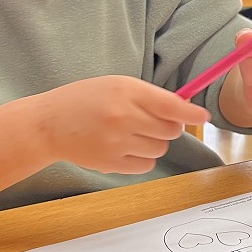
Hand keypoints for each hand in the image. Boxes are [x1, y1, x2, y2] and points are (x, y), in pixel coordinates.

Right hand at [37, 75, 207, 173]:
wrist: (49, 124)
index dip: (191, 112)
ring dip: (154, 143)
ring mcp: (116, 142)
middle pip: (170, 130)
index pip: (170, 105)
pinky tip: (124, 148)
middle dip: (168, 127)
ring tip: (132, 134)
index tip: (203, 117)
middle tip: (151, 122)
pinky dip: (142, 159)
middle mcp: (123, 117)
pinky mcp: (111, 164)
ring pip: (160, 149)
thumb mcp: (117, 86)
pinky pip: (146, 166)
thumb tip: (184, 110)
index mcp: (126, 92)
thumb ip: (149, 96)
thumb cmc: (86, 100)